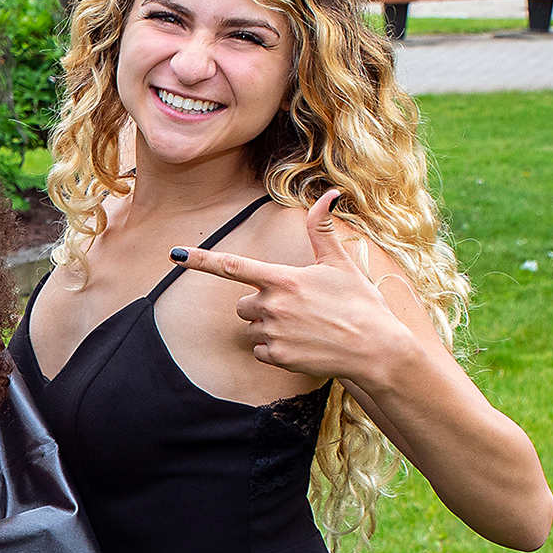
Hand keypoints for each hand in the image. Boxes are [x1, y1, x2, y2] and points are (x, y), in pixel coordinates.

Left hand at [171, 190, 425, 383]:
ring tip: (304, 328)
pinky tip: (302, 346)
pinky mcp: (278, 357)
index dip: (200, 259)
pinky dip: (274, 350)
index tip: (174, 253)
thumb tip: (329, 194)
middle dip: (259, 305)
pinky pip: (260, 351)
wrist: (378, 350)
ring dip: (268, 328)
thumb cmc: (361, 304)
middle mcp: (273, 305)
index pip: (232, 266)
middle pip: (242, 304)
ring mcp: (274, 332)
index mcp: (283, 279)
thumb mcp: (341, 264)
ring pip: (252, 328)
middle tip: (296, 309)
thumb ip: (322, 231)